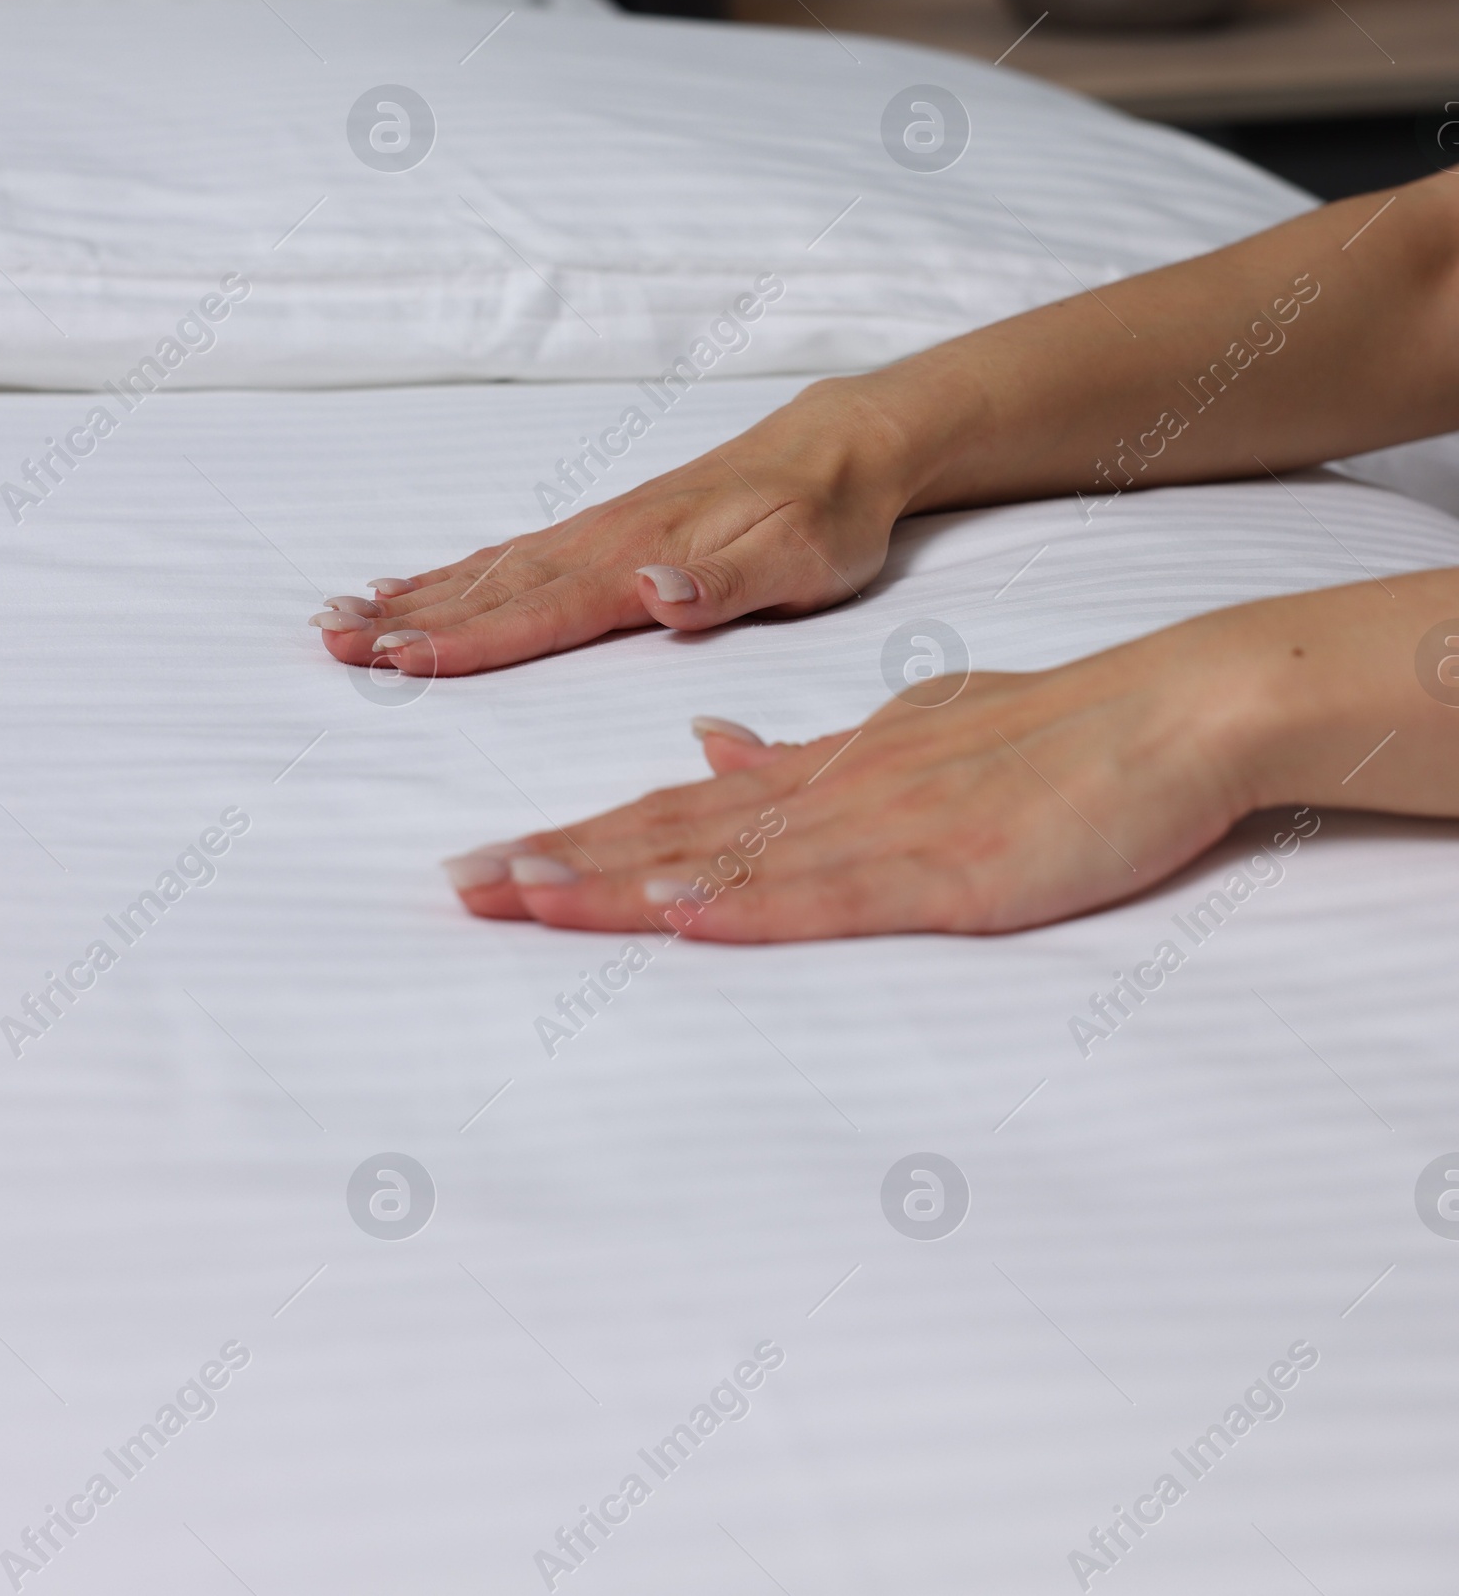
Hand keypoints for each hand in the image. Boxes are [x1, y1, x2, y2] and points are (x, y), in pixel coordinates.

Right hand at [309, 380, 911, 676]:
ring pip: (489, 570)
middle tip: (330, 644)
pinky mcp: (601, 533)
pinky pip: (509, 557)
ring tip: (336, 619)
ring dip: (412, 596)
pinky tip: (405, 586)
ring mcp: (597, 532)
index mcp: (647, 558)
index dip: (469, 639)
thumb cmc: (824, 518)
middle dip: (409, 619)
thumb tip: (651, 593)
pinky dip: (450, 574)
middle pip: (493, 588)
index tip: (397, 658)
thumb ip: (726, 586)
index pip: (544, 609)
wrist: (838, 449)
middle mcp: (607, 541)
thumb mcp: (803, 562)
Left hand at [439, 626, 1255, 940]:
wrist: (1168, 712)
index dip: (585, 834)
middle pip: (673, 832)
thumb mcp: (912, 728)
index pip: (680, 806)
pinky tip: (677, 912)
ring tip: (518, 893)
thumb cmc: (1053, 731)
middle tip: (457, 884)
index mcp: (826, 766)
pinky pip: (829, 894)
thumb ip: (807, 750)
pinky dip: (746, 904)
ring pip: (727, 861)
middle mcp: (833, 792)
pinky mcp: (946, 871)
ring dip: (617, 881)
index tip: (499, 857)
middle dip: (562, 862)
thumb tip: (706, 742)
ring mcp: (884, 831)